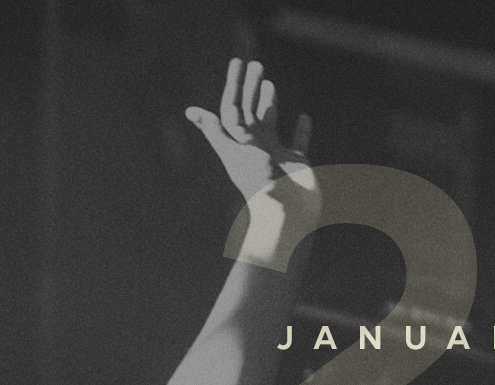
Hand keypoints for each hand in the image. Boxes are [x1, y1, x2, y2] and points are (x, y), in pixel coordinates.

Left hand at [186, 58, 316, 206]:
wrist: (285, 213)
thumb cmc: (259, 184)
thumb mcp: (235, 153)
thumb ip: (216, 132)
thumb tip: (191, 111)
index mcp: (240, 144)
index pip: (232, 108)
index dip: (234, 85)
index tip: (237, 62)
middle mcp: (256, 148)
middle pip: (250, 111)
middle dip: (251, 87)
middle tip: (256, 64)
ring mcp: (276, 155)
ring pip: (271, 123)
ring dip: (269, 103)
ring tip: (269, 84)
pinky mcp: (296, 163)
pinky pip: (299, 142)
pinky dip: (302, 129)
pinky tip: (303, 117)